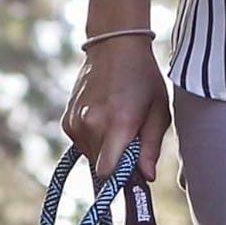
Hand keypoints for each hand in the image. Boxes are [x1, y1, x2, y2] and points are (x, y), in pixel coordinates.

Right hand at [61, 35, 169, 181]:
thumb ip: (151, 147)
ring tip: (116, 123)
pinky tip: (103, 117)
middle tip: (130, 138)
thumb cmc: (143, 78)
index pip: (107, 172)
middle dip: (115, 161)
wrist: (114, 47)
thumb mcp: (158, 111)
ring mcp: (75, 122)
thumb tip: (147, 178)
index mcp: (118, 124)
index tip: (131, 172)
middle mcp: (91, 125)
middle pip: (101, 167)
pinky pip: (81, 144)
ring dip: (104, 150)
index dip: (120, 177)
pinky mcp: (67, 121)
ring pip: (90, 156)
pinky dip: (93, 139)